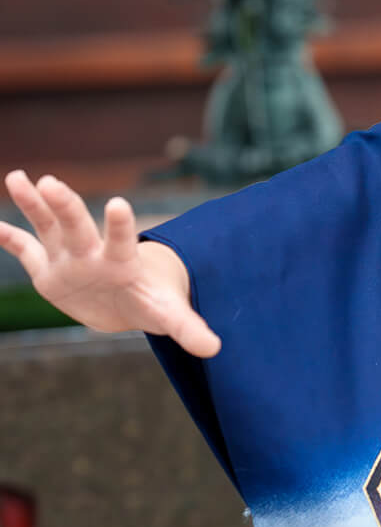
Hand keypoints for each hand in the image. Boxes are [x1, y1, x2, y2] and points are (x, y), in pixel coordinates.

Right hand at [0, 170, 220, 357]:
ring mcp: (69, 258)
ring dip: (33, 204)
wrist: (133, 301)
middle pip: (76, 225)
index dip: (119, 224)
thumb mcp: (169, 315)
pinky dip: (9, 238)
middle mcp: (92, 254)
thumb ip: (188, 328)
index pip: (121, 239)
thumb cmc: (153, 302)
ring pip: (48, 226)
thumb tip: (214, 348)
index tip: (118, 203)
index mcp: (122, 262)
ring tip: (17, 178)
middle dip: (65, 205)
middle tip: (51, 181)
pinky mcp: (50, 269)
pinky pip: (26, 250)